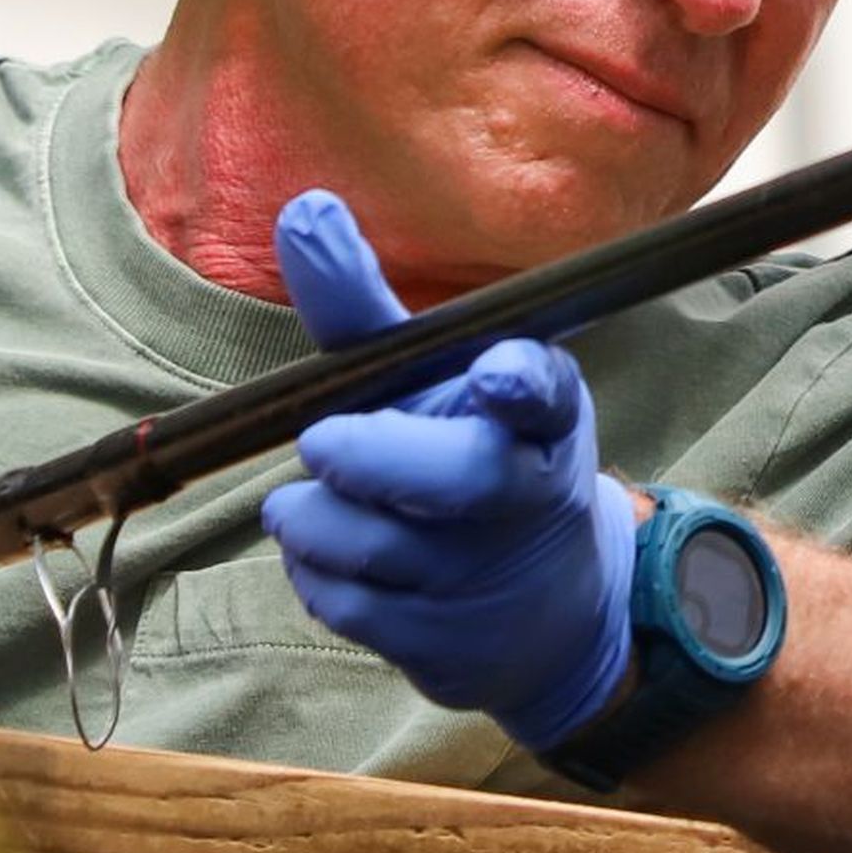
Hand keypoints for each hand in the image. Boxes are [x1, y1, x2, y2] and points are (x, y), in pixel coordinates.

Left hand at [259, 191, 635, 751]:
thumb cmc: (474, 458)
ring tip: (315, 496)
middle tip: (323, 442)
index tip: (495, 372)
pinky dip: (315, 570)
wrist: (549, 614)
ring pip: (373, 544)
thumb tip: (302, 208)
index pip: (543, 389)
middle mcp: (527, 492)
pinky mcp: (442, 644)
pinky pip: (342, 601)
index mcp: (544, 415)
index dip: (518, 381)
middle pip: (459, 479)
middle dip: (378, 456)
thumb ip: (364, 306)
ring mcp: (486, 577)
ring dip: (315, 516)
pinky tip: (334, 551)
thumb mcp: (435, 376)